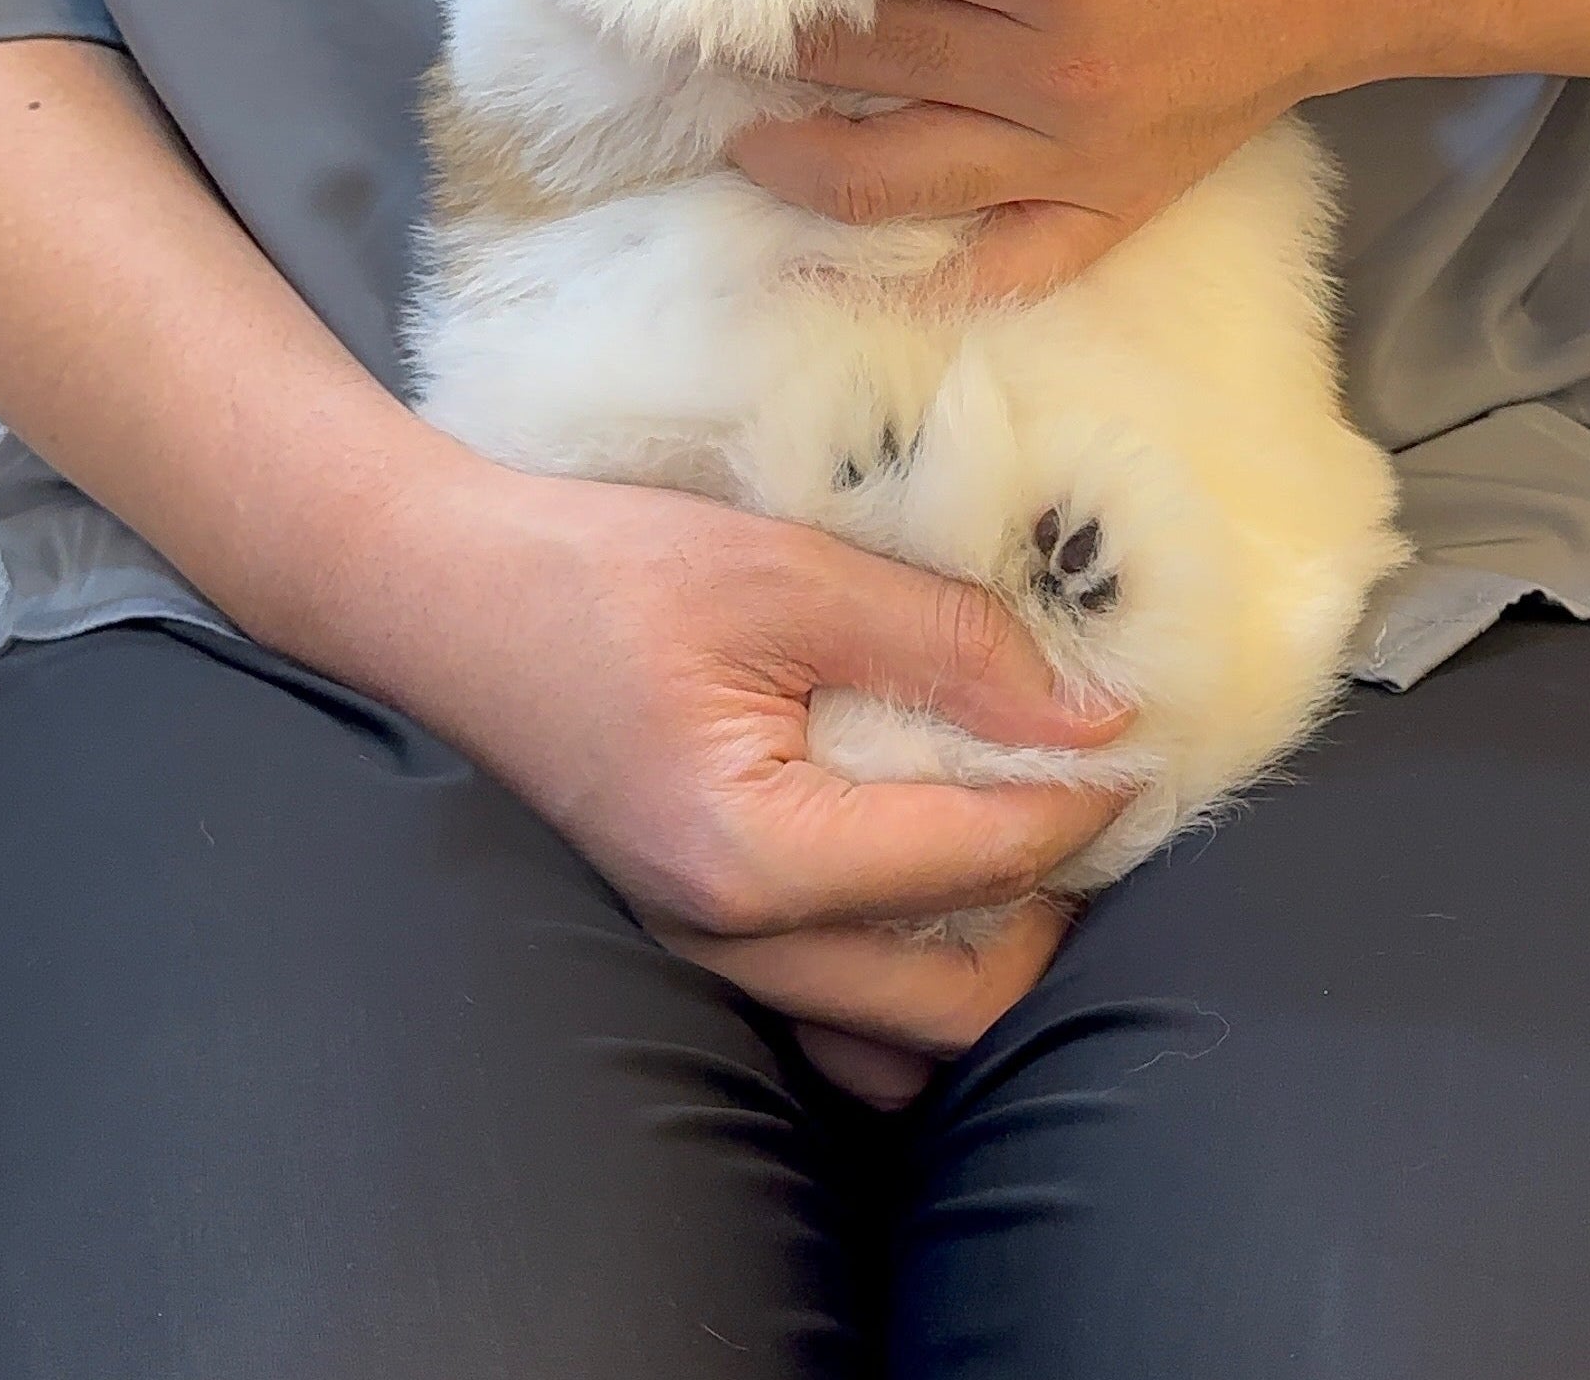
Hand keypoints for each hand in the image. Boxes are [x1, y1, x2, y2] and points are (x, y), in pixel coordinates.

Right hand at [342, 443, 1128, 1079]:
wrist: (443, 592)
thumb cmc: (599, 568)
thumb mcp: (785, 573)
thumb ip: (944, 643)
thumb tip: (1092, 712)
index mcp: (758, 858)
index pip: (982, 862)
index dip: (1082, 799)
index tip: (1147, 729)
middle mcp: (737, 941)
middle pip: (963, 996)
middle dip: (1057, 904)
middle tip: (1098, 786)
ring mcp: (713, 952)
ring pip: (906, 1020)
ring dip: (993, 942)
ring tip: (1031, 821)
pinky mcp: (705, 928)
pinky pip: (845, 997)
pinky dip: (917, 952)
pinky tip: (941, 848)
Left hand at [735, 0, 1428, 302]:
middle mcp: (1048, 61)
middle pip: (862, 54)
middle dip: (767, 37)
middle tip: (689, 20)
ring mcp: (1079, 148)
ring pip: (896, 170)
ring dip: (797, 151)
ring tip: (732, 128)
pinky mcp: (1117, 201)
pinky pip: (1006, 268)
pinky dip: (926, 282)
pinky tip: (840, 269)